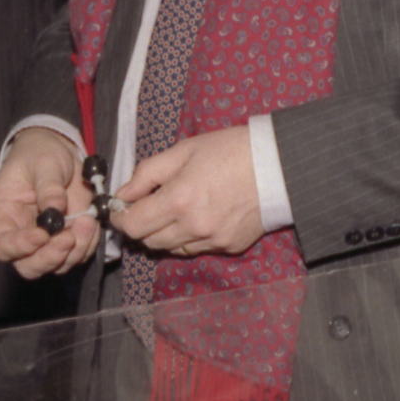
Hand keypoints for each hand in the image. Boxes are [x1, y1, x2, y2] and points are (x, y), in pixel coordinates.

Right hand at [0, 127, 97, 277]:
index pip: (2, 245)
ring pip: (57, 265)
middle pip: (29, 266)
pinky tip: (91, 222)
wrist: (60, 153)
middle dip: (50, 258)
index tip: (42, 234)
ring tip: (87, 220)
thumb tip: (56, 208)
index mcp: (2, 216)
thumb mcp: (43, 163)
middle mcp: (21, 235)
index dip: (21, 247)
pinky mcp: (68, 239)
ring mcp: (46, 241)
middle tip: (68, 238)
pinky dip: (88, 244)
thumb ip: (48, 186)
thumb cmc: (40, 155)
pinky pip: (78, 254)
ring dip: (75, 251)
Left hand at [111, 124, 262, 258]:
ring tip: (175, 211)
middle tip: (148, 207)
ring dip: (164, 233)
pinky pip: (196, 249)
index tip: (121, 209)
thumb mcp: (183, 151)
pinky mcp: (229, 247)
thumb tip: (122, 194)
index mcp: (178, 200)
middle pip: (149, 241)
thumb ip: (147, 174)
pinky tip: (199, 217)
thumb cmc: (230, 151)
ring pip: (171, 249)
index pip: (133, 225)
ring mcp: (213, 241)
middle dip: (142, 225)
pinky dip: (189, 238)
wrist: (278, 165)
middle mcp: (193, 227)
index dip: (120, 218)